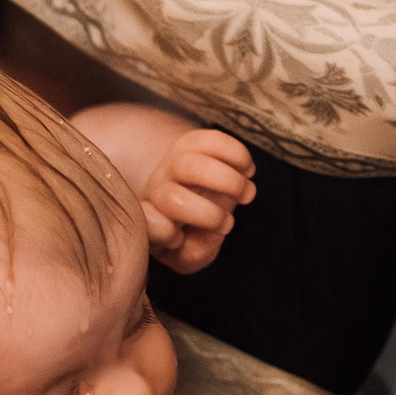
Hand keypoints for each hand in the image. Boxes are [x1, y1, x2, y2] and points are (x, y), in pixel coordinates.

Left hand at [140, 129, 255, 272]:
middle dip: (209, 215)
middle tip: (228, 225)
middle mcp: (156, 191)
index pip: (147, 223)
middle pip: (172, 198)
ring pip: (191, 165)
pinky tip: (248, 171)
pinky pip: (211, 140)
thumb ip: (194, 253)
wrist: (190, 197)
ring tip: (247, 195)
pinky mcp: (190, 143)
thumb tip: (209, 233)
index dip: (164, 231)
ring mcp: (171, 164)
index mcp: (150, 222)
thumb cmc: (188, 233)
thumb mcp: (186, 254)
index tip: (179, 239)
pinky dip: (237, 154)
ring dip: (228, 182)